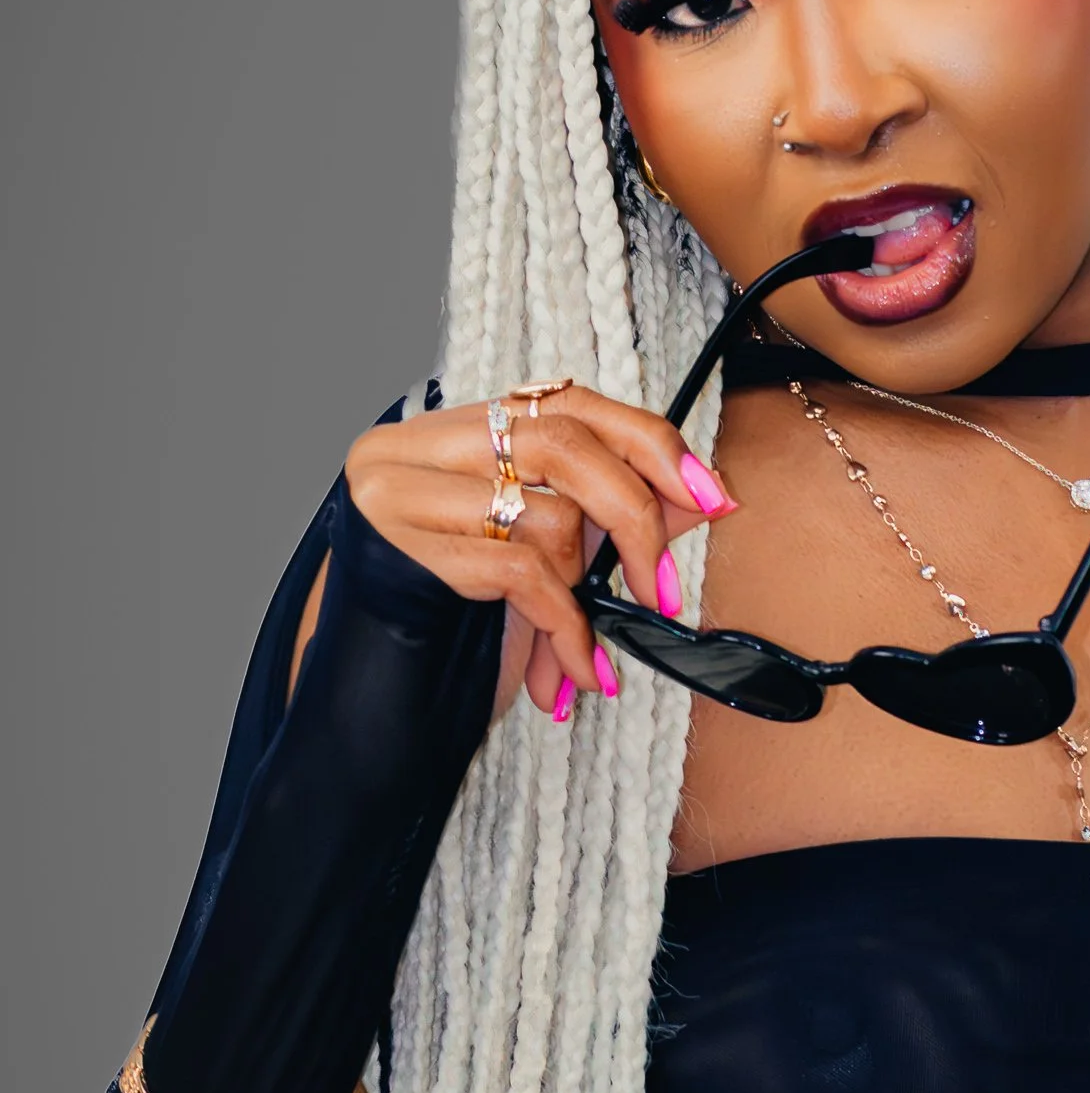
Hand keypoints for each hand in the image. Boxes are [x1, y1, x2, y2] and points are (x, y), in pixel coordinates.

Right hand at [343, 386, 737, 718]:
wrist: (376, 690)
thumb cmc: (464, 615)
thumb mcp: (549, 555)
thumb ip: (617, 514)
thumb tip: (708, 494)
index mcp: (463, 426)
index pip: (573, 402)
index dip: (651, 444)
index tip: (711, 496)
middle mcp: (421, 442)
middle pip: (567, 445)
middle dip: (636, 520)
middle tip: (665, 590)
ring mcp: (398, 489)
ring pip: (545, 515)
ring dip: (584, 598)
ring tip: (584, 650)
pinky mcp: (397, 547)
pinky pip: (521, 575)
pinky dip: (566, 630)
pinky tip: (575, 674)